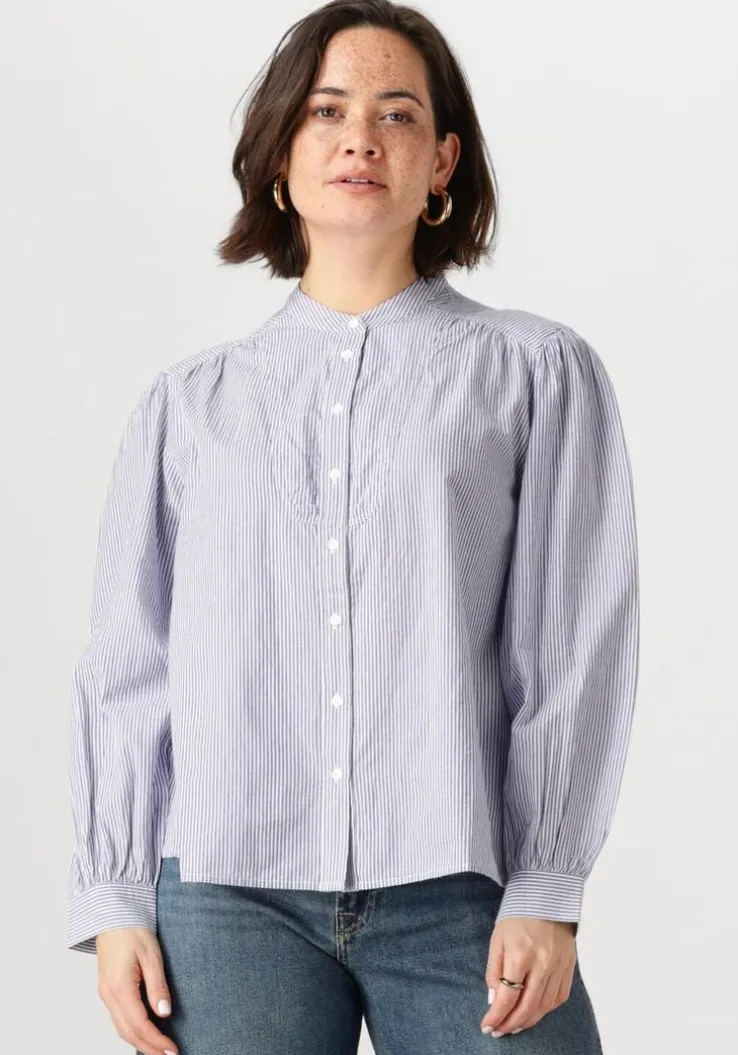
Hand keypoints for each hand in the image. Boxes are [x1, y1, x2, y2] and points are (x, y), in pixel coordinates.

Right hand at [96, 927, 178, 1054]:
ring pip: (121, 1028)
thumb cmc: (132, 929)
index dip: (156, 1041)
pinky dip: (133, 1030)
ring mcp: (105, 993)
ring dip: (140, 1041)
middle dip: (149, 1047)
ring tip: (160, 1049)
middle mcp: (108, 994)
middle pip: (128, 1032)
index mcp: (119, 987)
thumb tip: (164, 1013)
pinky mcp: (108, 989)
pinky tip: (146, 1032)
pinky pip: (119, 1017)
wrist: (113, 913)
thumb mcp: (151, 955)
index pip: (139, 1024)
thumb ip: (157, 986)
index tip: (173, 1050)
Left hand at [480, 917, 576, 1036]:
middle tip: (499, 1032)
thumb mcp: (497, 940)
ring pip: (544, 1006)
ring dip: (528, 1021)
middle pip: (527, 1006)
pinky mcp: (570, 966)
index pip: (508, 996)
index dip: (497, 1016)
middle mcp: (543, 963)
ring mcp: (559, 966)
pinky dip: (546, 1009)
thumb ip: (494, 971)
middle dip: (511, 1024)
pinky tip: (535, 1012)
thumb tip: (495, 1001)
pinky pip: (559, 997)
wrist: (546, 897)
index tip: (487, 1027)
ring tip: (514, 1026)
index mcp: (520, 954)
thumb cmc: (516, 917)